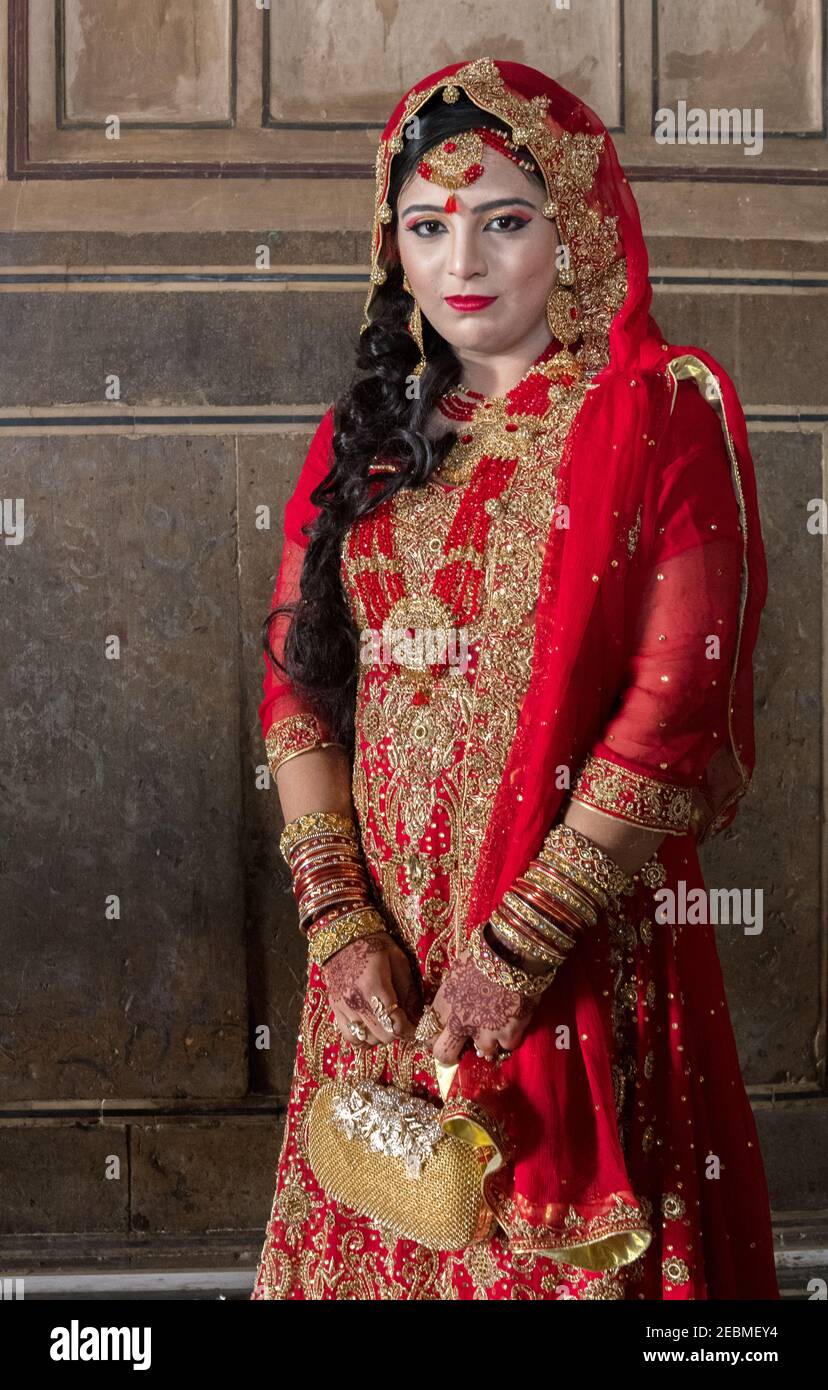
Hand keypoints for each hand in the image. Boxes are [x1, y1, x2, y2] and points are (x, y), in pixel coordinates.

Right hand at [321, 932, 420, 1047]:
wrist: (343, 935)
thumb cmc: (375, 944)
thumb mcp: (398, 961)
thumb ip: (409, 991)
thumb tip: (418, 1017)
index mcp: (374, 986)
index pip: (396, 1024)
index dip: (410, 1031)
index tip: (417, 1028)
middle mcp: (356, 1001)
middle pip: (382, 1036)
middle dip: (397, 1033)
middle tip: (403, 1023)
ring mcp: (343, 1007)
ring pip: (366, 1040)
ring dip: (380, 1035)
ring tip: (386, 1023)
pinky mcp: (335, 1009)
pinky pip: (349, 1037)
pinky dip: (362, 1038)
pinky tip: (370, 1028)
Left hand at [427, 948, 542, 1064]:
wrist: (513, 954)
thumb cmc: (483, 956)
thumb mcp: (457, 973)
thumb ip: (451, 997)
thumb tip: (450, 1008)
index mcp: (444, 1004)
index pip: (428, 1034)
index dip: (435, 1037)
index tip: (442, 1036)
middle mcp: (459, 1022)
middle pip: (444, 1054)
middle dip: (451, 1054)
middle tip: (461, 1048)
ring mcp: (484, 1032)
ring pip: (482, 1051)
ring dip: (489, 1042)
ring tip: (497, 1026)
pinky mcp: (507, 1035)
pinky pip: (507, 1045)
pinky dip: (510, 1036)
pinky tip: (513, 1020)